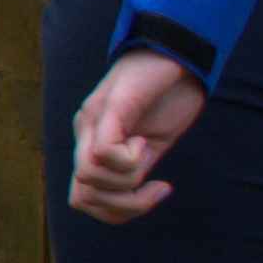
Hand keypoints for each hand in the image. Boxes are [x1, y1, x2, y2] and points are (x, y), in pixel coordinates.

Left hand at [67, 50, 203, 223]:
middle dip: (123, 204)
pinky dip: (129, 159)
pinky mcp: (110, 107)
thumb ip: (135, 167)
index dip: (117, 211)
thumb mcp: (152, 140)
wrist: (180, 51)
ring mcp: (93, 118)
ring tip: (147, 152)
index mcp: (92, 141)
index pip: (82, 199)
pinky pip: (103, 152)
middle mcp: (85, 131)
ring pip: (90, 178)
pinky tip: (146, 143)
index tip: (155, 192)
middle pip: (82, 196)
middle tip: (154, 187)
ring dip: (128, 180)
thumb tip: (129, 199)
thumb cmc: (170, 93)